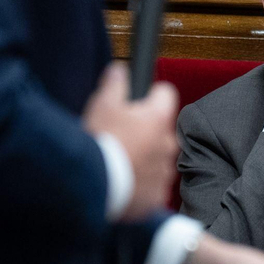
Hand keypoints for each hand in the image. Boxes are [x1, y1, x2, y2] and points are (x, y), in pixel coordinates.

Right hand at [83, 62, 177, 221]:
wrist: (95, 186)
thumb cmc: (102, 141)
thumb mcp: (103, 105)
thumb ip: (115, 83)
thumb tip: (120, 69)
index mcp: (159, 118)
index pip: (166, 93)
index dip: (151, 94)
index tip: (137, 101)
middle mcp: (168, 143)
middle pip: (161, 128)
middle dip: (145, 129)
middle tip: (121, 135)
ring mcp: (164, 170)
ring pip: (158, 156)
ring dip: (144, 156)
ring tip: (119, 160)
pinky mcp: (157, 194)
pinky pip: (153, 183)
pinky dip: (142, 181)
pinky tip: (124, 180)